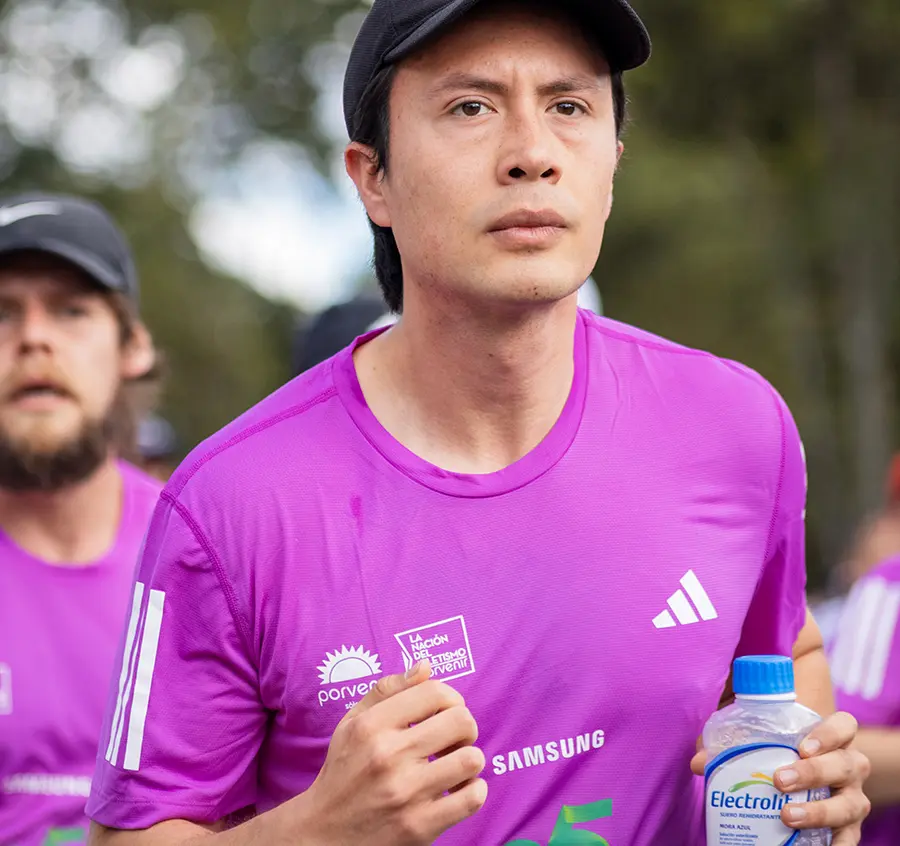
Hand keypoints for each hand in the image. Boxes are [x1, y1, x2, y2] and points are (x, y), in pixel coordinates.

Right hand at [294, 660, 486, 845]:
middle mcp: (388, 756)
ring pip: (471, 759)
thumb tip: (425, 666)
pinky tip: (459, 788)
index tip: (445, 710)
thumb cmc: (344, 770)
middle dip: (465, 726)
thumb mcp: (353, 722)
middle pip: (461, 721)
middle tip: (453, 737)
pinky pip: (472, 798)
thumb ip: (388, 689)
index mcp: (372, 726)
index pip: (435, 691)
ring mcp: (406, 793)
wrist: (323, 834)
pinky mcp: (420, 827)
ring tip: (454, 763)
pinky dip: (474, 790)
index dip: (450, 696)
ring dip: (470, 758)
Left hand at [691, 712, 870, 845]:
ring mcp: (854, 797)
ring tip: (786, 816)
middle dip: (814, 772)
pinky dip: (839, 845)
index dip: (828, 734)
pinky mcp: (850, 826)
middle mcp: (850, 765)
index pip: (844, 725)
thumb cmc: (783, 753)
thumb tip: (699, 763)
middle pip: (847, 764)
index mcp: (833, 737)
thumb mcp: (761, 741)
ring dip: (820, 811)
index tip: (802, 746)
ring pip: (852, 804)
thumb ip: (731, 743)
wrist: (816, 780)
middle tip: (779, 780)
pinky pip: (851, 838)